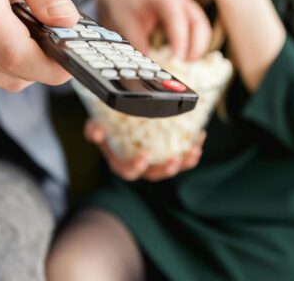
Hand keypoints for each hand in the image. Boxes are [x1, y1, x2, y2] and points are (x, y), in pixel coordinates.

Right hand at [0, 0, 78, 90]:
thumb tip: (68, 21)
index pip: (15, 53)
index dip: (50, 65)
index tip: (72, 60)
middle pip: (12, 72)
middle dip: (42, 62)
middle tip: (55, 38)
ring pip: (2, 80)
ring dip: (23, 64)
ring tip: (23, 29)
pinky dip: (3, 64)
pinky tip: (2, 35)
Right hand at [85, 120, 205, 181]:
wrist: (120, 117)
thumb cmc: (107, 123)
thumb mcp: (97, 123)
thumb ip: (94, 128)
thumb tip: (95, 134)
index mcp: (121, 162)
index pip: (128, 171)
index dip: (136, 167)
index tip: (145, 157)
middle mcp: (140, 166)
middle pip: (154, 175)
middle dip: (166, 170)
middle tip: (175, 160)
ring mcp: (155, 161)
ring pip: (171, 167)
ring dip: (184, 162)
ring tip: (194, 151)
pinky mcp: (168, 153)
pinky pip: (182, 156)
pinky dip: (192, 148)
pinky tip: (200, 136)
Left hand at [97, 0, 210, 60]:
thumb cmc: (124, 5)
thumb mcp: (125, 23)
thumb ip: (137, 43)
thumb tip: (148, 66)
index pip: (177, 18)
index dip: (180, 40)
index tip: (178, 60)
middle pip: (199, 23)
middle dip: (196, 47)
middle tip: (184, 66)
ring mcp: (187, 6)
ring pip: (203, 28)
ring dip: (198, 48)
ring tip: (184, 65)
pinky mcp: (188, 15)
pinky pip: (199, 31)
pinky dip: (195, 46)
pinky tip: (184, 58)